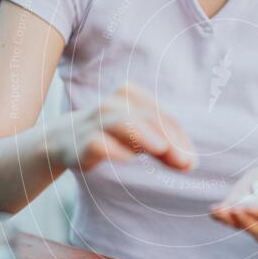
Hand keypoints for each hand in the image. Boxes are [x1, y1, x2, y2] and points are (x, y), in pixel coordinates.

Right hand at [49, 82, 197, 173]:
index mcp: (131, 95)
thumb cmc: (113, 136)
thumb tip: (191, 163)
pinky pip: (97, 143)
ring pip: (122, 122)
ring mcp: (97, 122)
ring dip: (144, 135)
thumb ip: (167, 149)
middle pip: (148, 118)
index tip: (192, 162)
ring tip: (161, 148)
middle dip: (170, 139)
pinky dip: (113, 149)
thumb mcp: (142, 139)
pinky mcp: (82, 143)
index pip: (163, 117)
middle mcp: (115, 104)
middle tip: (186, 162)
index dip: (180, 138)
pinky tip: (127, 159)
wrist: (65, 140)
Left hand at [209, 165, 257, 245]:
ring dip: (230, 219)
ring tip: (221, 209)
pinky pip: (228, 220)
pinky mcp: (238, 215)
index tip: (254, 207)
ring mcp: (253, 225)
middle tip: (238, 208)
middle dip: (248, 220)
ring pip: (242, 227)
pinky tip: (214, 210)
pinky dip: (220, 216)